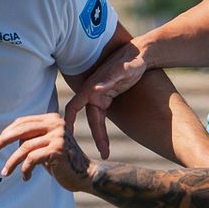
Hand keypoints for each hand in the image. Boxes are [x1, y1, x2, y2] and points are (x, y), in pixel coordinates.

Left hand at [0, 112, 93, 191]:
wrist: (86, 175)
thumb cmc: (63, 162)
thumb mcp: (46, 145)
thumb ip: (32, 138)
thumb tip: (7, 138)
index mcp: (52, 119)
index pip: (23, 122)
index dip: (7, 132)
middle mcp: (56, 124)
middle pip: (21, 130)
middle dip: (3, 140)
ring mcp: (58, 136)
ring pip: (24, 147)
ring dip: (12, 162)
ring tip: (6, 172)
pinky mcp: (58, 150)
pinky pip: (32, 159)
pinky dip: (25, 169)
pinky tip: (25, 177)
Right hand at [66, 41, 151, 158]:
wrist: (141, 54)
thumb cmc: (132, 60)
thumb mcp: (123, 70)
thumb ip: (109, 79)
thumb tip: (94, 89)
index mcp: (92, 87)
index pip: (74, 106)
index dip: (68, 121)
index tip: (66, 136)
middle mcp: (93, 93)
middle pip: (90, 120)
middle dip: (96, 137)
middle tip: (104, 153)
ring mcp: (100, 96)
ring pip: (96, 121)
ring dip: (100, 137)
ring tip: (105, 152)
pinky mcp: (108, 99)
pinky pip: (102, 118)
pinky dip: (103, 130)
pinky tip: (106, 141)